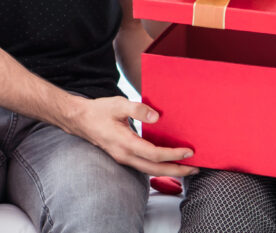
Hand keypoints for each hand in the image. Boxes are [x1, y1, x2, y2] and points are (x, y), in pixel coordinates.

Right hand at [66, 95, 197, 176]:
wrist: (79, 120)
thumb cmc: (99, 111)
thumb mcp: (118, 104)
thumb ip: (138, 109)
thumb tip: (157, 117)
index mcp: (125, 143)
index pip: (154, 154)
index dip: (173, 154)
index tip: (189, 151)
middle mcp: (125, 155)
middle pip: (155, 169)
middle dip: (177, 171)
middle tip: (196, 168)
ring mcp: (123, 158)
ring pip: (150, 170)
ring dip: (169, 170)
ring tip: (187, 167)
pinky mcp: (123, 157)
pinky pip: (144, 166)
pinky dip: (158, 166)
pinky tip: (167, 161)